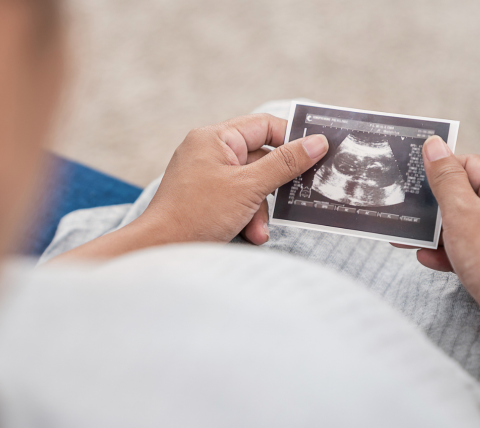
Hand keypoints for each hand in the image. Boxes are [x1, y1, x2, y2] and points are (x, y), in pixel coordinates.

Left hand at [52, 114, 328, 261]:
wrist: (160, 249)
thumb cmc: (198, 213)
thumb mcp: (249, 187)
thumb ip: (285, 164)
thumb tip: (318, 143)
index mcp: (215, 137)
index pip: (264, 125)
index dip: (292, 139)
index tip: (316, 156)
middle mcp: (210, 151)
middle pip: (261, 159)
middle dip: (274, 188)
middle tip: (297, 197)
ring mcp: (207, 175)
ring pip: (251, 185)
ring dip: (260, 210)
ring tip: (257, 231)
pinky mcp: (206, 198)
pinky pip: (237, 200)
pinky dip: (246, 217)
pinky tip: (248, 234)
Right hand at [405, 136, 479, 343]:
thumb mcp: (461, 212)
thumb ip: (445, 178)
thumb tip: (435, 145)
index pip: (471, 165)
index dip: (441, 169)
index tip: (414, 176)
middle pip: (467, 198)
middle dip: (434, 209)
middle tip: (408, 212)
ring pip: (466, 227)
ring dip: (437, 234)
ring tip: (409, 240)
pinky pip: (472, 251)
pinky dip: (449, 254)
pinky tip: (429, 260)